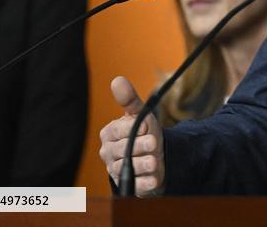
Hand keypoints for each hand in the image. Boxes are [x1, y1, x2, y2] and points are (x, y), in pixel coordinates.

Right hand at [98, 76, 164, 196]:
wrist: (158, 156)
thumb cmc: (146, 132)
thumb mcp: (141, 115)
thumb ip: (130, 100)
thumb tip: (117, 80)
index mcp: (109, 134)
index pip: (116, 131)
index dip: (132, 128)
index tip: (147, 124)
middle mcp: (109, 153)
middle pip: (122, 150)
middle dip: (139, 146)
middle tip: (154, 143)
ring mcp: (117, 170)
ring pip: (128, 168)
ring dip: (143, 165)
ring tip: (155, 161)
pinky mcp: (128, 186)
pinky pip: (135, 186)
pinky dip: (145, 183)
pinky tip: (154, 179)